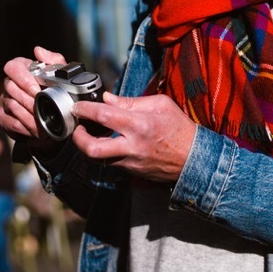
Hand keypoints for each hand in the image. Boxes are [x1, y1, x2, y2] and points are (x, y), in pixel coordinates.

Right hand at [0, 46, 65, 152]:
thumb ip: (54, 60)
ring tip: (42, 123)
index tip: (37, 91)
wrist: (54, 117)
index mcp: (21, 68)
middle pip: (11, 88)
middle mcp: (9, 82)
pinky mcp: (2, 115)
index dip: (23, 79)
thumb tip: (38, 51)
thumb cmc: (56, 93)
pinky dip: (24, 127)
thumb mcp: (60, 75)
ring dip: (28, 116)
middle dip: (28, 101)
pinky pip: (9, 121)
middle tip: (42, 109)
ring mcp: (3, 99)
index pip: (13, 67)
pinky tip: (35, 130)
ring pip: (11, 106)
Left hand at [69, 92, 195, 183]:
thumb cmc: (180, 128)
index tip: (77, 107)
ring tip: (89, 135)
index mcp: (139, 125)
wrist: (194, 159)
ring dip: (89, 147)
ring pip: (98, 160)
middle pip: (93, 149)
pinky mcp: (131, 172)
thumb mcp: (160, 105)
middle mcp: (132, 146)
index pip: (104, 116)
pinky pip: (111, 163)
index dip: (85, 110)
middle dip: (78, 139)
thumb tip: (108, 99)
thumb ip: (131, 102)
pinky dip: (105, 153)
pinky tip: (107, 144)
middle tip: (78, 129)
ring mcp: (131, 162)